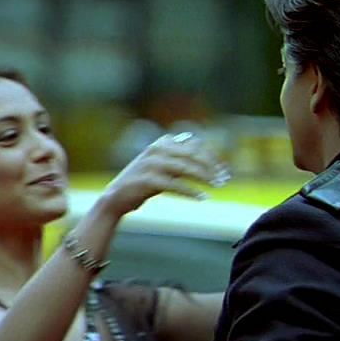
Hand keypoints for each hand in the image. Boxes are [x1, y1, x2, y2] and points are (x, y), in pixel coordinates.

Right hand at [98, 132, 229, 216]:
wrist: (115, 197)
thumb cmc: (142, 183)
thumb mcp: (162, 167)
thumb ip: (180, 160)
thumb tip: (207, 159)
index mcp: (162, 142)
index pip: (194, 145)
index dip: (211, 157)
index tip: (224, 169)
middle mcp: (157, 149)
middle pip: (193, 154)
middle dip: (211, 167)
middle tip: (224, 179)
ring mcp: (152, 163)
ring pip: (186, 168)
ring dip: (205, 178)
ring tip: (218, 186)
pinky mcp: (148, 180)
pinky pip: (176, 185)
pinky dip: (191, 191)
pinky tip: (202, 197)